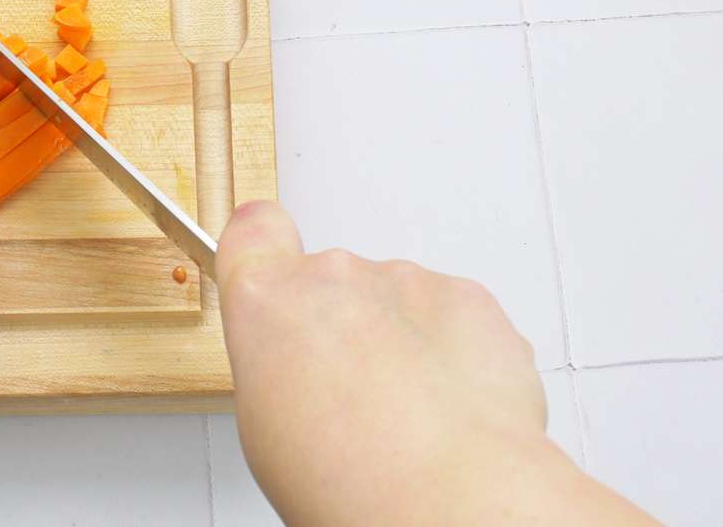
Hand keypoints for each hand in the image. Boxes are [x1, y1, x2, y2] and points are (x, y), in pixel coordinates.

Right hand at [217, 201, 657, 525]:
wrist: (443, 492)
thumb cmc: (348, 474)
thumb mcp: (265, 422)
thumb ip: (278, 360)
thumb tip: (303, 366)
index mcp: (268, 299)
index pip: (254, 230)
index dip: (265, 243)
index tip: (272, 258)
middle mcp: (333, 275)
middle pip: (334, 285)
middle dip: (347, 329)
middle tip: (357, 399)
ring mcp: (405, 280)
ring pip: (399, 304)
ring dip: (404, 346)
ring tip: (411, 419)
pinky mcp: (468, 297)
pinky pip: (454, 318)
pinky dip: (456, 354)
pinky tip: (452, 409)